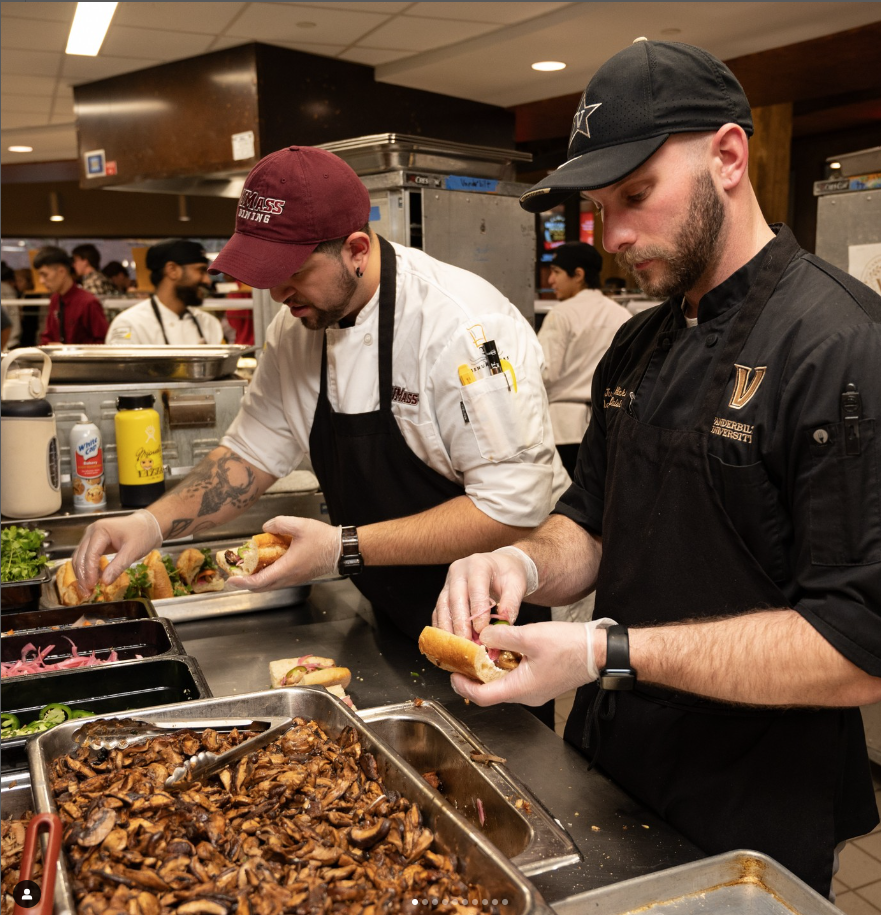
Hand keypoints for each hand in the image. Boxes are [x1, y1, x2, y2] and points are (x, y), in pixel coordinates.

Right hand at [72, 510, 162, 592]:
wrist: (149, 525)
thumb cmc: (143, 534)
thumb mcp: (133, 551)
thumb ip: (118, 566)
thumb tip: (105, 582)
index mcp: (100, 530)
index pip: (90, 554)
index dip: (89, 572)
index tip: (92, 586)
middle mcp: (92, 532)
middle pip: (81, 556)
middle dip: (83, 576)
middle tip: (86, 593)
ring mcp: (92, 537)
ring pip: (80, 558)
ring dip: (82, 574)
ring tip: (87, 590)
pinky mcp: (95, 543)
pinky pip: (87, 557)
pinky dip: (88, 569)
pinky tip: (93, 580)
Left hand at [226, 516, 340, 591]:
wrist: (340, 549)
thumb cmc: (323, 539)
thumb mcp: (300, 525)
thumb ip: (279, 523)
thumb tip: (266, 527)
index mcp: (287, 568)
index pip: (259, 581)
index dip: (243, 582)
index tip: (232, 579)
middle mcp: (289, 577)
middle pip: (261, 587)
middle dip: (246, 583)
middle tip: (235, 573)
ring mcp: (294, 579)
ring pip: (269, 586)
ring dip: (256, 580)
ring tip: (248, 568)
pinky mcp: (298, 577)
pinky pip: (277, 581)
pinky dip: (267, 577)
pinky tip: (265, 564)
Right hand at [433, 546, 535, 640]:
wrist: (499, 565)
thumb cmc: (508, 574)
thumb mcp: (516, 584)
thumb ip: (511, 603)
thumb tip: (504, 622)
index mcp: (478, 565)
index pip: (475, 590)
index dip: (478, 613)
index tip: (483, 632)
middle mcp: (459, 571)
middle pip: (455, 599)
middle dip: (460, 624)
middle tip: (467, 644)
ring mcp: (448, 582)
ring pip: (442, 606)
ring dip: (449, 628)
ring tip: (458, 647)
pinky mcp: (444, 593)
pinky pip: (438, 611)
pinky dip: (442, 627)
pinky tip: (449, 642)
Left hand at [450, 621, 592, 706]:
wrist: (599, 652)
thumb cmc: (570, 647)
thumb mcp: (531, 636)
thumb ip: (503, 636)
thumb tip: (483, 636)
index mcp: (521, 689)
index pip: (483, 696)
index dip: (463, 686)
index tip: (452, 673)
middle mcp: (527, 695)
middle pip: (491, 691)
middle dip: (474, 676)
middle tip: (462, 659)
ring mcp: (535, 690)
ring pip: (503, 684)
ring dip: (490, 670)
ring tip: (480, 651)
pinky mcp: (541, 682)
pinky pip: (516, 678)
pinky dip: (504, 667)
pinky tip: (503, 650)